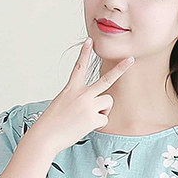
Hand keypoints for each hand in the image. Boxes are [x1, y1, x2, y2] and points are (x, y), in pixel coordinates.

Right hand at [31, 38, 134, 155]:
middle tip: (131, 59)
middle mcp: (81, 94)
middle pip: (106, 79)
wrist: (45, 136)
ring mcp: (88, 105)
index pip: (79, 67)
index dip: (85, 53)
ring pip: (108, 102)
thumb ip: (79, 100)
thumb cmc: (52, 123)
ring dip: (103, 110)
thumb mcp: (62, 104)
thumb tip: (96, 108)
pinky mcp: (92, 118)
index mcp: (71, 89)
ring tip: (87, 118)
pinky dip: (98, 125)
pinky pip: (105, 119)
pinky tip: (85, 126)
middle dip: (120, 69)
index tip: (90, 40)